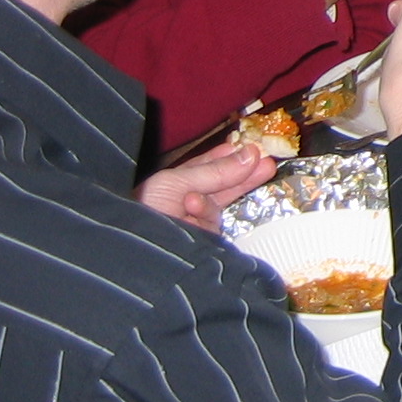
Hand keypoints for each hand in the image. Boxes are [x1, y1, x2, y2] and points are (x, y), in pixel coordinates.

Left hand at [137, 141, 275, 232]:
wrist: (133, 253)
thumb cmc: (144, 208)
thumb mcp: (175, 182)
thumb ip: (214, 171)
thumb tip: (253, 154)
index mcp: (175, 183)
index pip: (207, 166)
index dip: (229, 157)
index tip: (251, 148)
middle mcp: (185, 201)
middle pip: (222, 185)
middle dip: (244, 174)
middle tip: (269, 163)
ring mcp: (194, 224)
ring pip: (220, 205)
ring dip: (218, 196)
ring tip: (213, 191)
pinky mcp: (203, 243)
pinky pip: (214, 225)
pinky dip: (204, 214)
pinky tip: (192, 208)